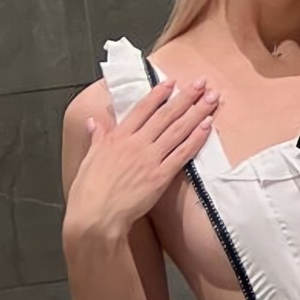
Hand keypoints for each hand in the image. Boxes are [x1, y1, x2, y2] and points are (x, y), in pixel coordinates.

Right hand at [64, 77, 219, 242]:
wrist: (95, 217)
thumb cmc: (88, 192)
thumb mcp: (89, 159)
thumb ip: (96, 138)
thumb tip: (94, 122)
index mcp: (117, 137)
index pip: (142, 109)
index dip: (159, 94)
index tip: (172, 82)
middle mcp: (136, 143)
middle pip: (165, 115)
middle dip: (185, 97)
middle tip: (201, 82)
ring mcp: (150, 159)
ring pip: (178, 130)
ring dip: (196, 112)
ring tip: (211, 98)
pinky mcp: (160, 176)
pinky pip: (182, 154)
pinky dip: (196, 139)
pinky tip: (207, 126)